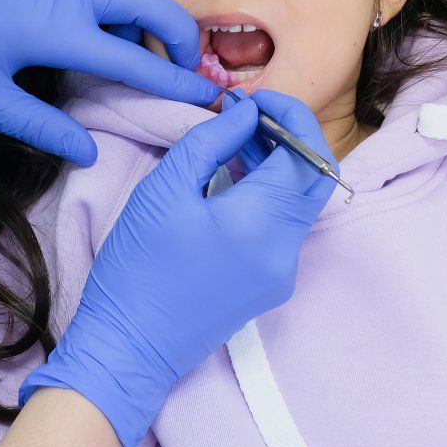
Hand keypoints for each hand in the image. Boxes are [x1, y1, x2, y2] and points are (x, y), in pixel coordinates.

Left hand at [0, 0, 216, 163]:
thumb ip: (39, 127)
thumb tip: (89, 151)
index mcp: (55, 29)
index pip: (133, 59)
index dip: (174, 81)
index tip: (205, 98)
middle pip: (149, 2)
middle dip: (178, 35)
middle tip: (183, 70)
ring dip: (148, 8)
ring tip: (142, 48)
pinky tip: (104, 19)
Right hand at [19, 89, 336, 446]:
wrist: (130, 348)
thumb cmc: (138, 268)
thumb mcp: (164, 191)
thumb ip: (210, 142)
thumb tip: (245, 114)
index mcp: (263, 224)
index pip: (305, 152)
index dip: (286, 114)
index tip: (251, 98)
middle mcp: (286, 250)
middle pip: (316, 177)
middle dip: (292, 136)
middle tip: (250, 115)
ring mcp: (282, 272)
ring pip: (300, 202)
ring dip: (278, 165)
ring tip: (233, 141)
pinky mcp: (269, 286)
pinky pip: (282, 227)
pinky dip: (267, 195)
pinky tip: (231, 179)